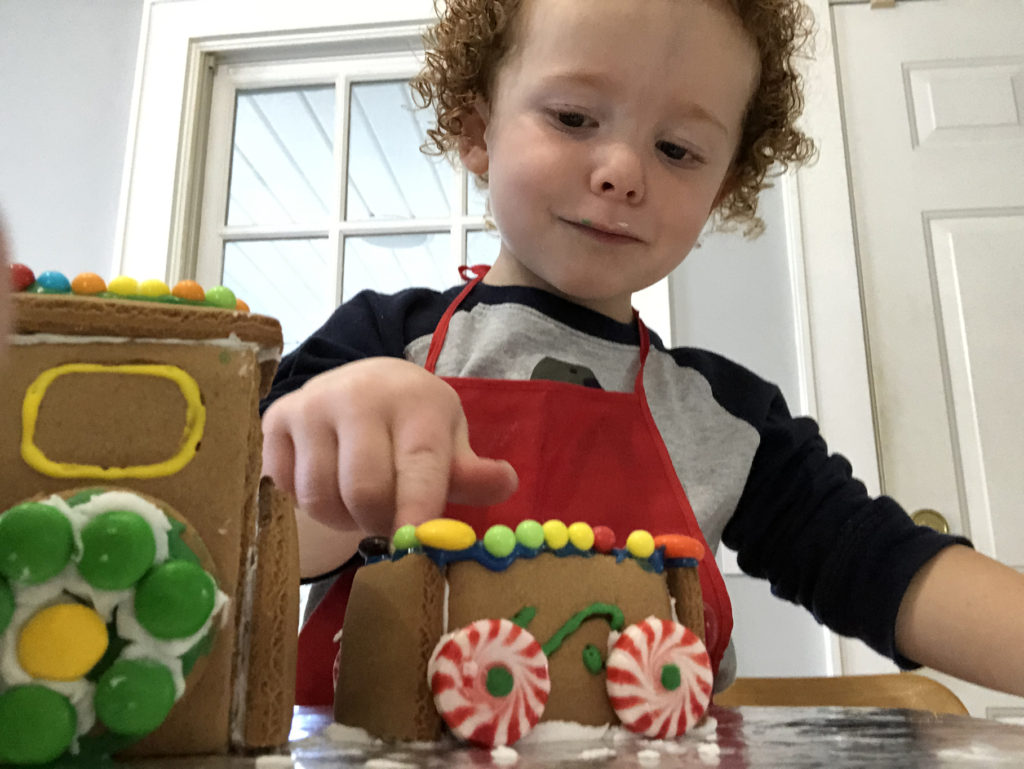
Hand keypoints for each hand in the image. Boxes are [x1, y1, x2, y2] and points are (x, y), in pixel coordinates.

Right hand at [262, 357, 517, 537]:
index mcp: (414, 402)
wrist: (364, 380)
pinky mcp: (276, 418)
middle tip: (387, 523)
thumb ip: (472, 472)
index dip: (417, 512)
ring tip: (358, 503)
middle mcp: (360, 396)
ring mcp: (312, 404)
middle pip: (363, 491)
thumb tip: (505, 483)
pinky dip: (305, 503)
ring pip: (319, 496)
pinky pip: (285, 489)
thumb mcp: (449, 440)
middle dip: (377, 524)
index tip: (415, 548)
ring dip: (341, 519)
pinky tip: (325, 482)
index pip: (418, 466)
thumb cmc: (414, 422)